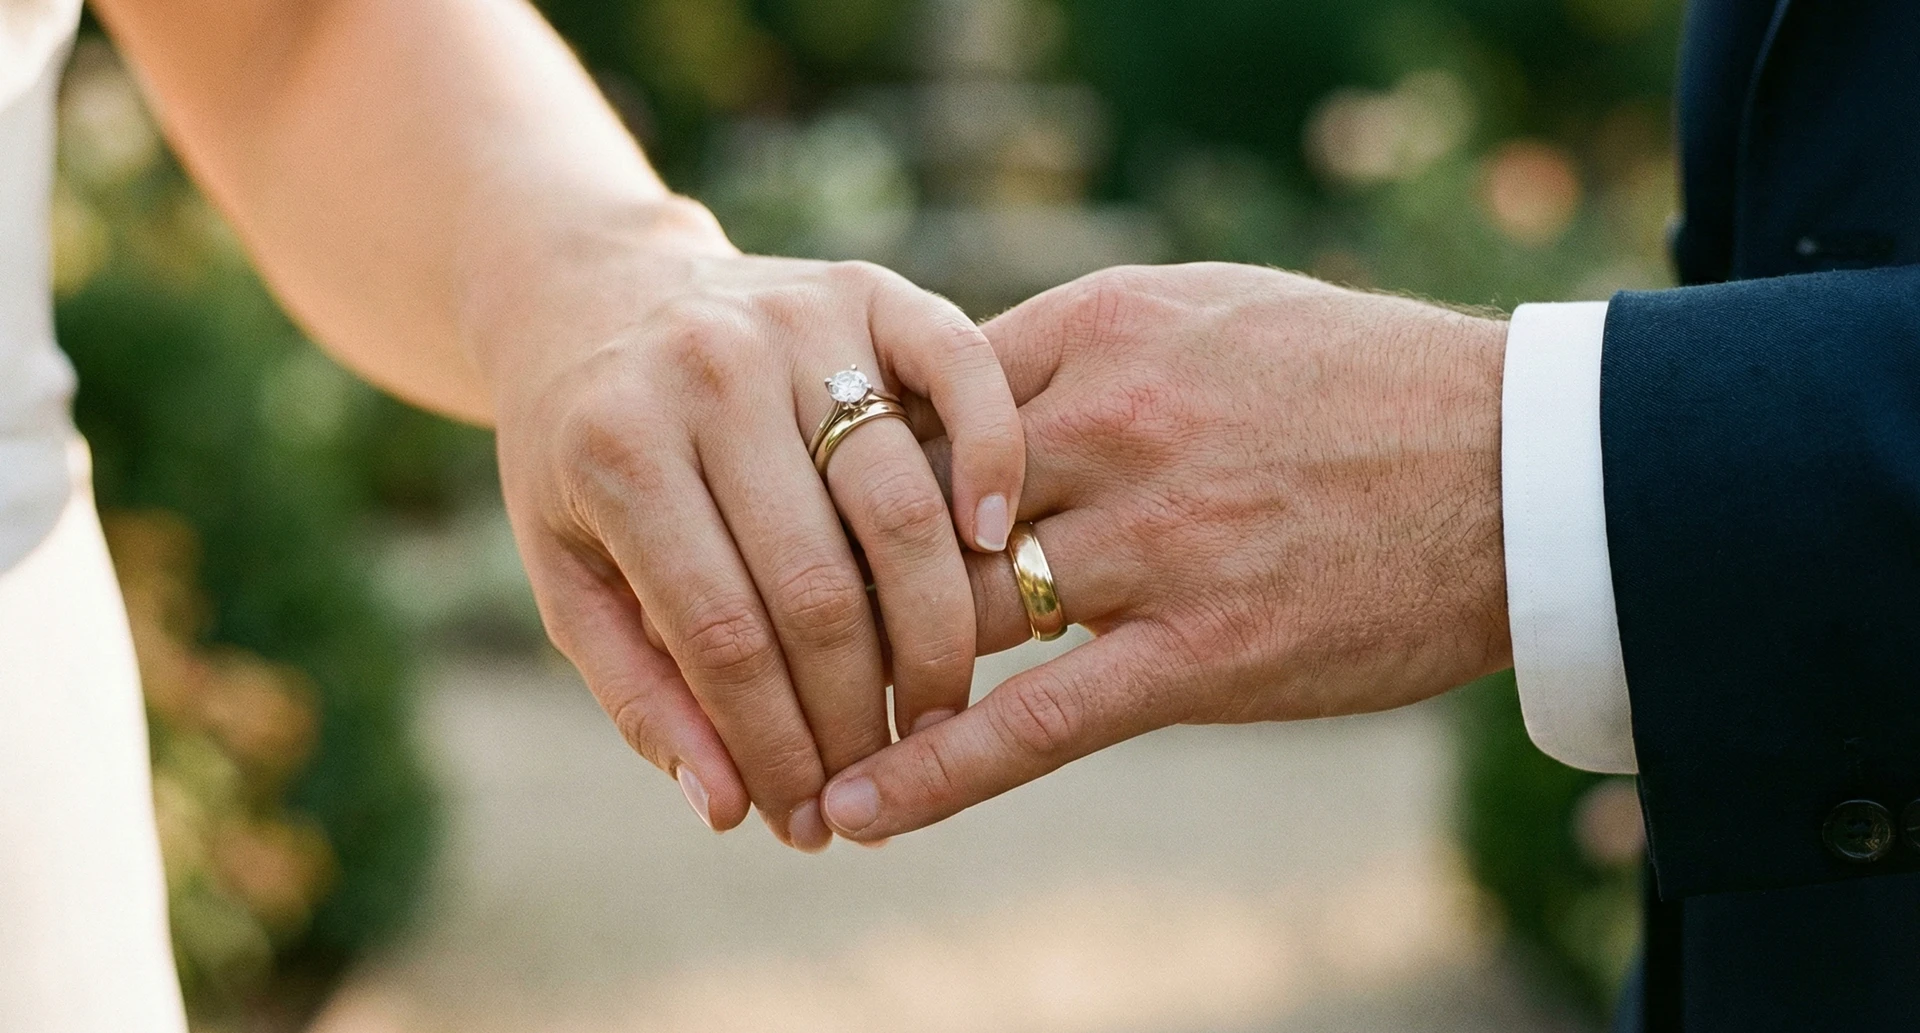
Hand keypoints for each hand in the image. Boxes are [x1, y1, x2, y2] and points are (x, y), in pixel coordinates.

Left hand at [476, 204, 1021, 848]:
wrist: (591, 292)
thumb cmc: (582, 458)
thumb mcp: (569, 574)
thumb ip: (642, 693)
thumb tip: (730, 810)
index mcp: (617, 449)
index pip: (722, 635)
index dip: (775, 745)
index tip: (808, 817)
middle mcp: (707, 373)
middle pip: (820, 585)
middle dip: (859, 711)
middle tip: (884, 779)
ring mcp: (794, 320)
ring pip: (900, 503)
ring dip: (936, 627)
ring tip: (939, 705)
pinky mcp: (868, 287)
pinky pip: (961, 370)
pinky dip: (992, 456)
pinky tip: (994, 541)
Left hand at [819, 263, 1510, 840]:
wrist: (1518, 463)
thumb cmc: (1360, 382)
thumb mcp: (1209, 311)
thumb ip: (1082, 347)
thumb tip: (970, 400)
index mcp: (1101, 330)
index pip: (916, 403)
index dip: (844, 472)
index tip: (798, 522)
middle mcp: (1109, 426)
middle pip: (908, 511)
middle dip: (827, 579)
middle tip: (763, 636)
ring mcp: (1154, 542)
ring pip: (955, 616)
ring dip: (865, 678)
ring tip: (788, 732)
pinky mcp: (1204, 651)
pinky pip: (1037, 721)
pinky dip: (936, 771)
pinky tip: (861, 808)